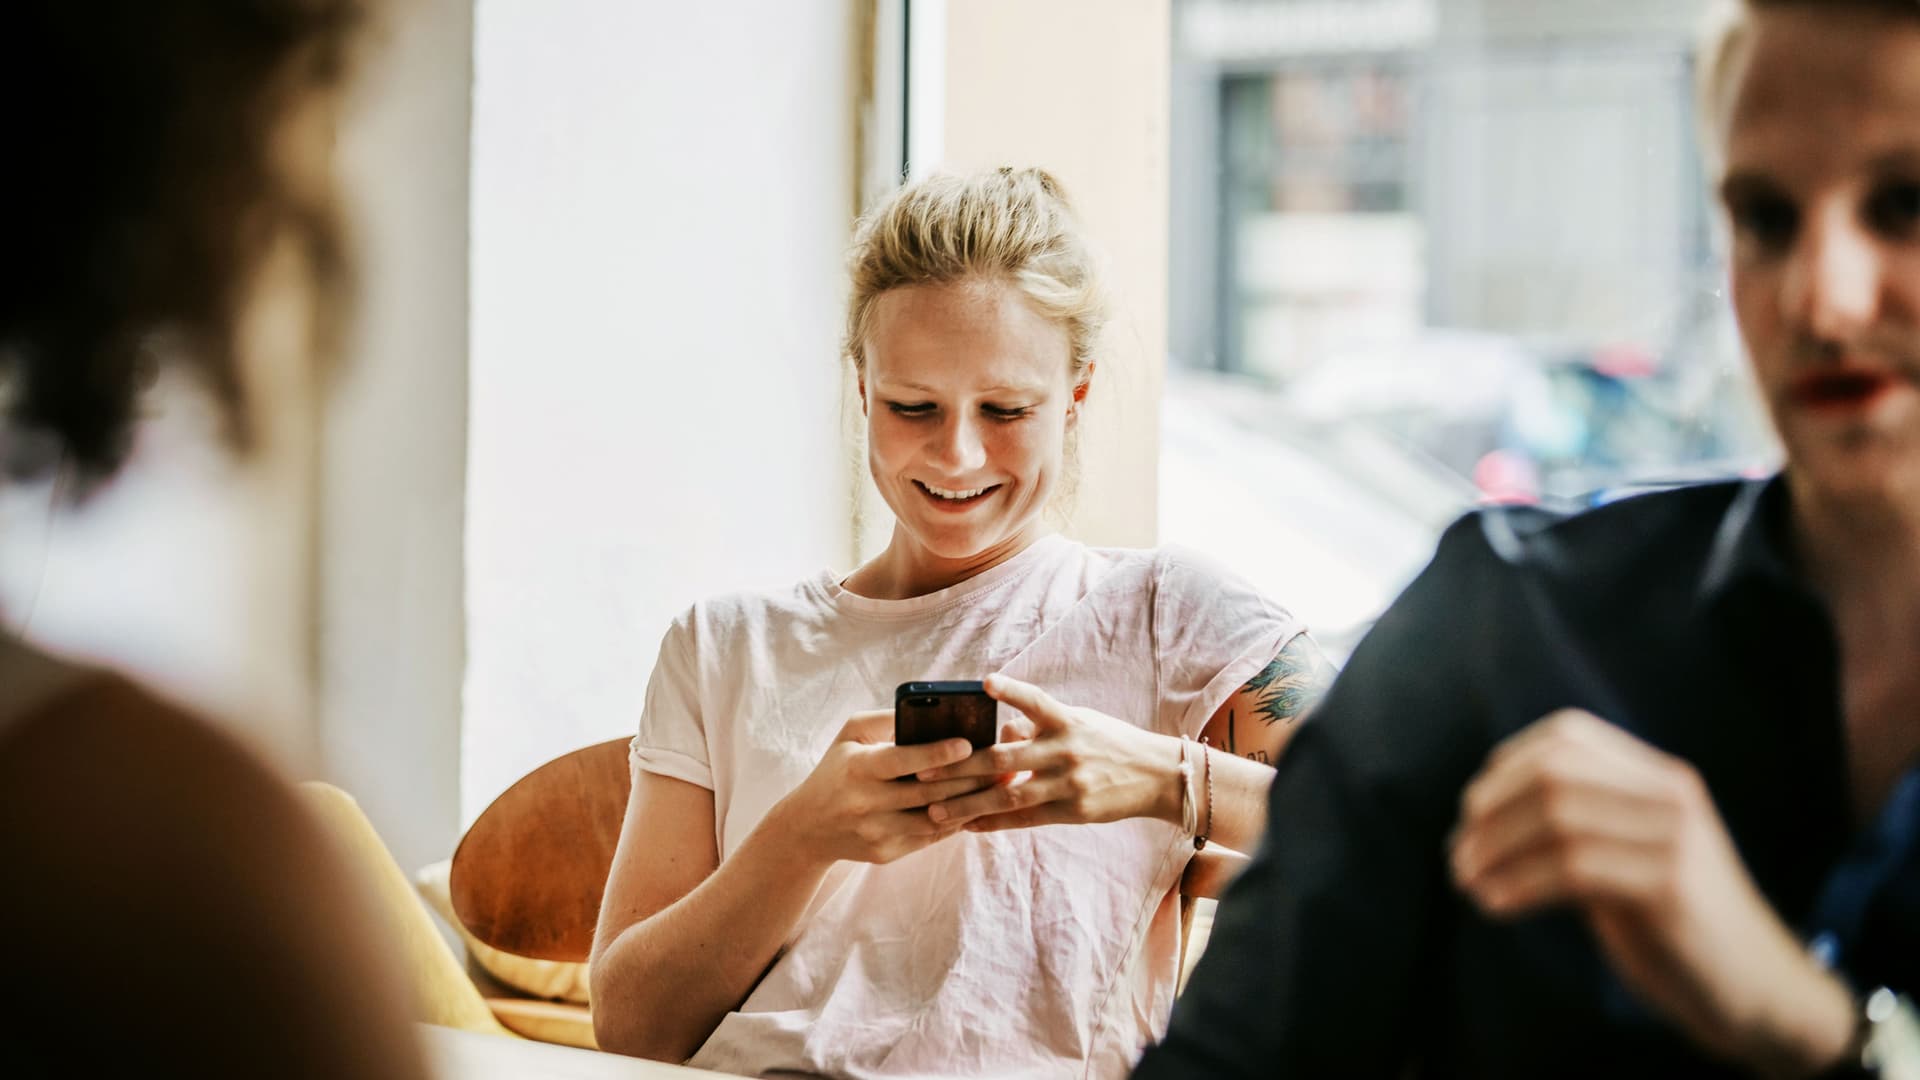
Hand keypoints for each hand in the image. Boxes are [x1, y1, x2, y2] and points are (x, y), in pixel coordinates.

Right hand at [767, 711, 992, 867]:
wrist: (808, 827)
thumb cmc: (837, 769)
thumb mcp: (850, 734)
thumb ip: (888, 720)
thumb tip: (931, 709)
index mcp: (859, 768)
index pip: (904, 761)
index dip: (938, 753)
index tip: (968, 743)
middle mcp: (867, 803)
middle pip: (929, 792)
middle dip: (969, 778)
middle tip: (1002, 763)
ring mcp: (878, 832)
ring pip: (936, 819)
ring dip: (970, 803)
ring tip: (998, 786)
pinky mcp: (887, 853)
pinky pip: (931, 838)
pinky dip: (956, 822)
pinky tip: (976, 806)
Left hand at [916, 674, 1180, 831]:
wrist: (1157, 776)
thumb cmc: (1109, 743)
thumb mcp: (1079, 722)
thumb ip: (1039, 725)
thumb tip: (1001, 731)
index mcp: (1066, 720)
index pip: (1035, 701)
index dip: (1010, 691)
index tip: (984, 683)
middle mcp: (1065, 750)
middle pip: (1004, 758)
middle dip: (960, 767)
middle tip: (923, 773)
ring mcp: (1069, 783)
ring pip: (1009, 796)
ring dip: (968, 805)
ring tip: (934, 811)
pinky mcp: (1073, 812)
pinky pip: (1025, 820)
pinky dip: (994, 823)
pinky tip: (968, 826)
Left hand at [1450, 710, 1854, 1076]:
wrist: (1759, 992)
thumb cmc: (1676, 928)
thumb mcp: (1628, 857)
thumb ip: (1579, 822)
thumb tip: (1480, 810)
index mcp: (1661, 778)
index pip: (1569, 735)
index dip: (1506, 766)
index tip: (1471, 810)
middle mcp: (1671, 795)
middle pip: (1554, 772)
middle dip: (1491, 809)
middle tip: (1458, 852)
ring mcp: (1674, 837)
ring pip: (1557, 817)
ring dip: (1494, 851)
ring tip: (1466, 881)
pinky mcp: (1669, 886)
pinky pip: (1572, 868)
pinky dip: (1520, 883)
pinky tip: (1495, 904)